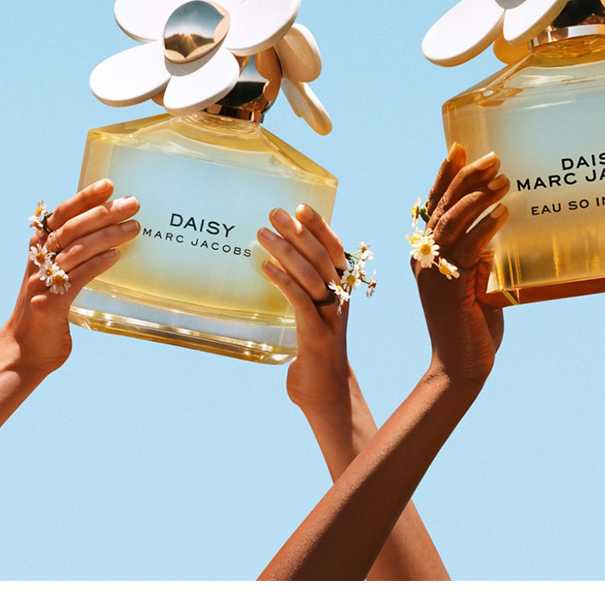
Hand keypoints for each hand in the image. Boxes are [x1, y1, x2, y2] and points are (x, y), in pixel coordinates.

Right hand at [5, 180, 140, 374]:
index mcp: (38, 250)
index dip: (84, 198)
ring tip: (134, 227)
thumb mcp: (57, 276)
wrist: (24, 352)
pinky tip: (116, 256)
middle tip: (133, 204)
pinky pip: (77, 278)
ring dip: (108, 235)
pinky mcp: (50, 305)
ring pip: (77, 250)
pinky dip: (97, 264)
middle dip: (104, 212)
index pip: (61, 214)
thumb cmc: (48, 310)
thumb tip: (110, 232)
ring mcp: (42, 282)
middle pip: (72, 228)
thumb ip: (75, 255)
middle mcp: (38, 262)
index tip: (109, 184)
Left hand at [258, 205, 352, 415]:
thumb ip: (301, 295)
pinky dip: (284, 281)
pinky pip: (300, 301)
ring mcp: (329, 317)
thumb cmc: (313, 354)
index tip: (301, 207)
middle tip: (275, 213)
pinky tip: (266, 267)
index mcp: (341, 292)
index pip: (335, 251)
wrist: (328, 397)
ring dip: (286, 251)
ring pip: (311, 275)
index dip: (320, 227)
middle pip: (322, 256)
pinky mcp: (315, 334)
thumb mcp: (311, 317)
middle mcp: (339, 300)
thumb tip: (274, 271)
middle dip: (298, 231)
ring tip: (263, 234)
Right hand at [414, 143, 509, 387]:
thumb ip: (481, 259)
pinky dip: (485, 227)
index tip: (459, 149)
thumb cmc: (473, 328)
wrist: (461, 366)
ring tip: (501, 179)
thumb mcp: (478, 284)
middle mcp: (425, 258)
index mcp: (428, 254)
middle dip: (465, 177)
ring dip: (478, 197)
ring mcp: (435, 271)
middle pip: (442, 206)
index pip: (434, 206)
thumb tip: (493, 234)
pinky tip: (502, 212)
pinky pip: (468, 248)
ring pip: (452, 222)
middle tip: (489, 156)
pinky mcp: (450, 286)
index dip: (445, 176)